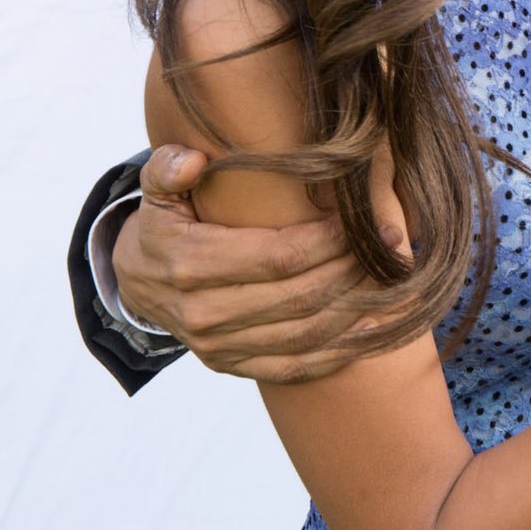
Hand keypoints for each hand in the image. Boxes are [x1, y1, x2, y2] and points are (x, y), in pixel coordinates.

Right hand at [116, 144, 378, 383]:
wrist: (137, 283)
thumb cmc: (165, 226)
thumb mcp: (157, 192)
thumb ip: (167, 169)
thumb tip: (192, 161)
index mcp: (190, 265)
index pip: (278, 257)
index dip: (328, 241)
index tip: (364, 221)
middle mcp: (204, 313)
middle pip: (300, 297)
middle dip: (353, 270)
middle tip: (391, 244)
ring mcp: (218, 347)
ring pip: (304, 335)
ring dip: (356, 309)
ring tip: (393, 280)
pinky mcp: (231, 367)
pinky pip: (293, 368)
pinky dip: (338, 353)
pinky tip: (374, 329)